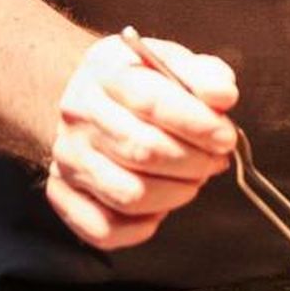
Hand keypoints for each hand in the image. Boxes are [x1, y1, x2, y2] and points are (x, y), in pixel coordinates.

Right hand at [46, 32, 238, 249]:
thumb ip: (205, 75)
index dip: (197, 124)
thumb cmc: (141, 83)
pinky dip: (143, 225)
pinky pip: (106, 229)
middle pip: (144, 152)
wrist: (91, 98)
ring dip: (177, 193)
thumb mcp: (174, 61)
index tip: (225, 137)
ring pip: (130, 195)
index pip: (151, 102)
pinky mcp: (64, 194)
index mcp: (106, 72)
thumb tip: (222, 97)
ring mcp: (68, 157)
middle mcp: (79, 115)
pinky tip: (158, 203)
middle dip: (195, 162)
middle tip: (215, 159)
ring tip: (192, 178)